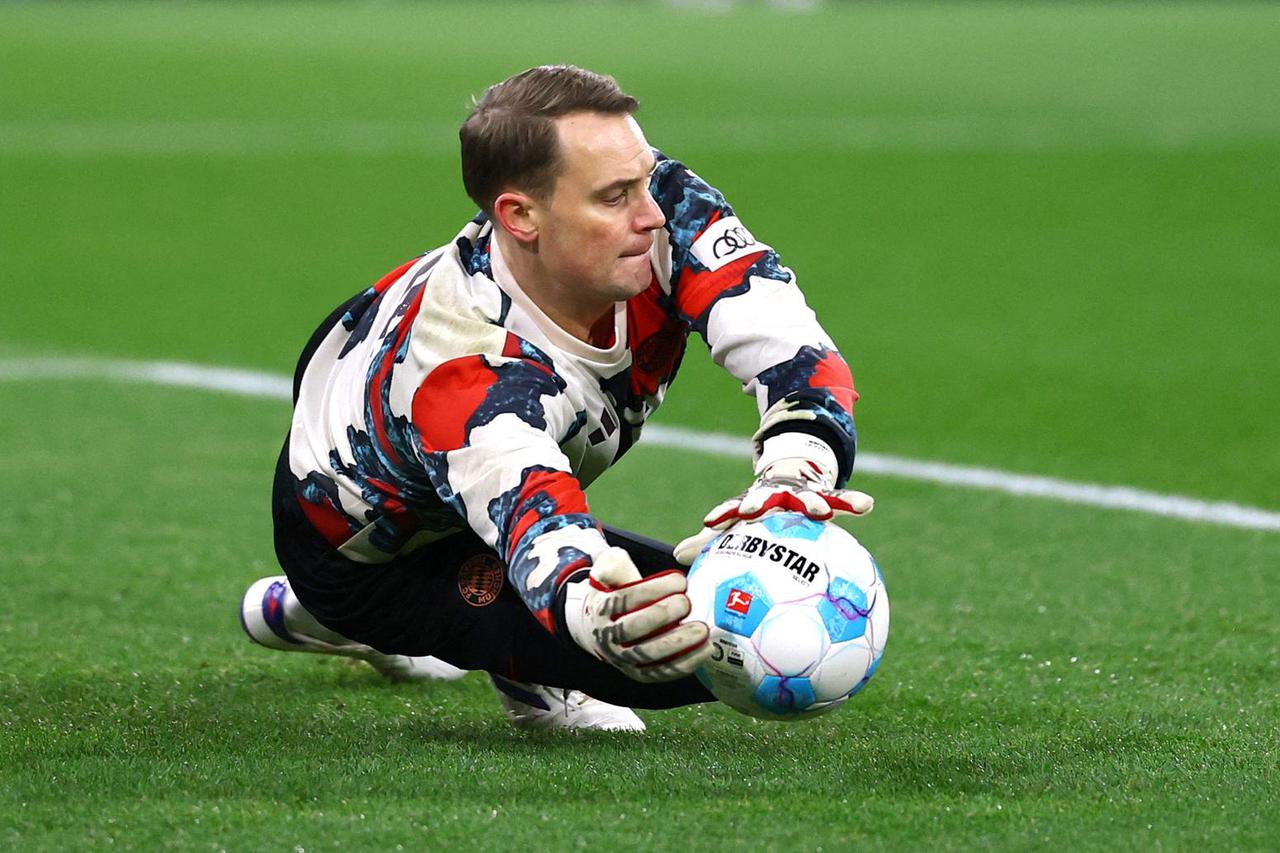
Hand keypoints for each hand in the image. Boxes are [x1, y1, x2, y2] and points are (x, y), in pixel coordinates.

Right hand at [562, 548, 711, 682]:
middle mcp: (608, 636)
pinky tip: (704, 650)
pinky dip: (685, 664)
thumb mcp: (607, 573)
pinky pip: (662, 673)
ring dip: (678, 643)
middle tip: (687, 603)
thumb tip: (619, 561)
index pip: (626, 598)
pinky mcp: (639, 674)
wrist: (597, 628)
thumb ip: (614, 564)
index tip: (680, 580)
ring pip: (649, 654)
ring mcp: (623, 659)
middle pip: (634, 629)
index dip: (654, 589)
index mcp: (601, 608)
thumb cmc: (613, 593)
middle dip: (663, 614)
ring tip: (702, 630)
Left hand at [673, 436, 872, 564]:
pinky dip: (852, 501)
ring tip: (823, 512)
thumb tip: (676, 558)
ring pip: (807, 497)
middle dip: (758, 503)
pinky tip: (867, 505)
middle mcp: (774, 495)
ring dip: (813, 503)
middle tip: (753, 512)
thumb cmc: (758, 510)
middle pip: (766, 498)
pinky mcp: (825, 492)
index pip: (733, 509)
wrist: (788, 474)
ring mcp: (801, 492)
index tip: (710, 523)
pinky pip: (841, 498)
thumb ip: (709, 541)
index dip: (722, 515)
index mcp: (751, 503)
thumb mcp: (736, 521)